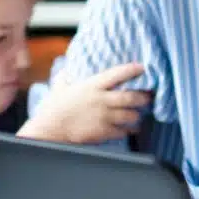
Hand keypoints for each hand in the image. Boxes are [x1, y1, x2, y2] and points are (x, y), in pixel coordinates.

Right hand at [19, 63, 150, 143]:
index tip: (142, 67)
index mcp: (92, 85)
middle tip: (148, 96)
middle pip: (131, 97)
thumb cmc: (53, 107)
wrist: (50, 129)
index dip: (132, 70)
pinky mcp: (103, 132)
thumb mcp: (60, 86)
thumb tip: (66, 67)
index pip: (117, 74)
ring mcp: (104, 117)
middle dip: (143, 97)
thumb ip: (66, 75)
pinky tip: (131, 129)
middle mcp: (101, 100)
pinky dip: (129, 130)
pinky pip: (123, 131)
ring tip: (139, 114)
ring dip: (137, 115)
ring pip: (131, 115)